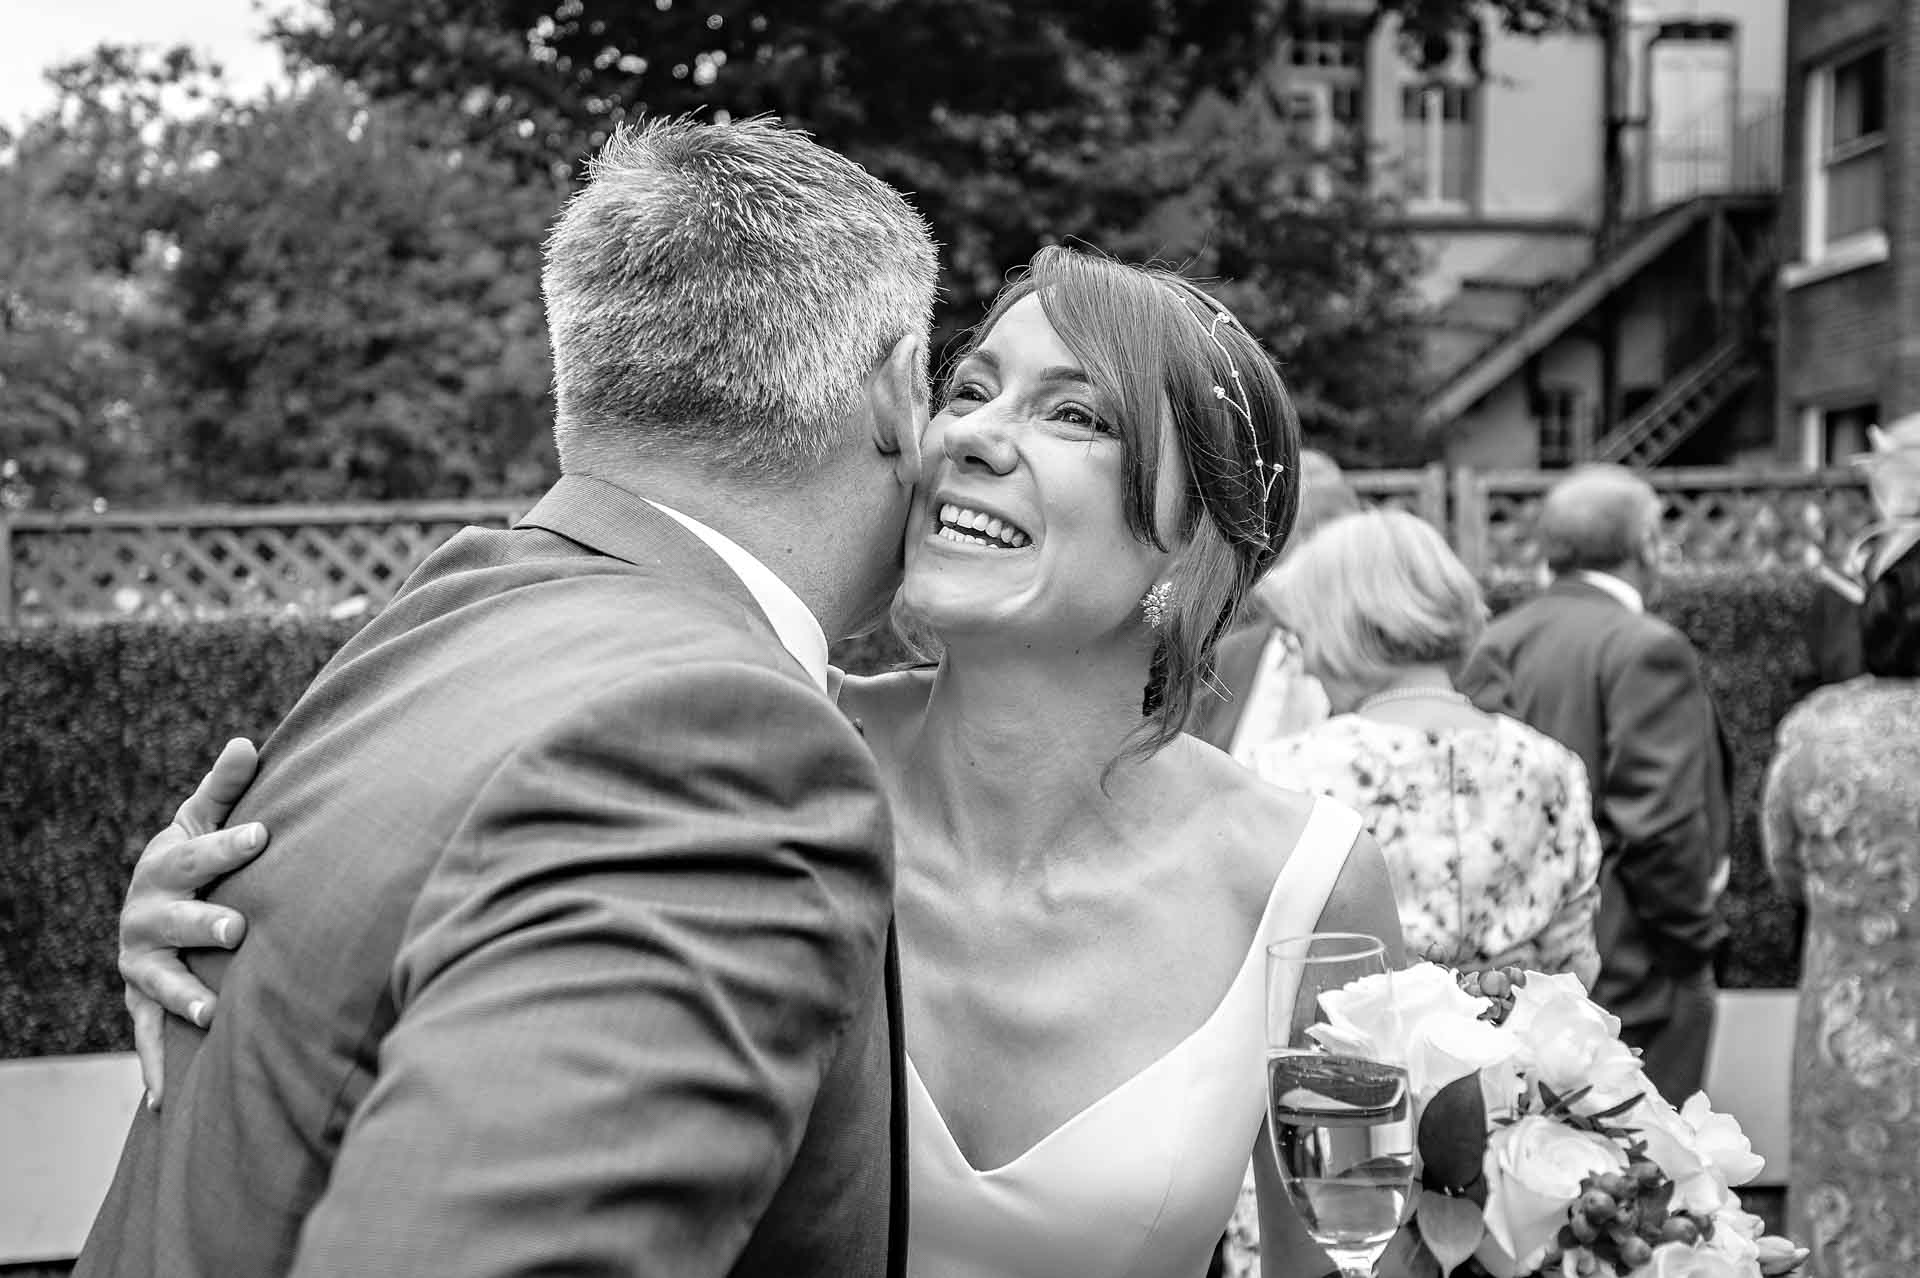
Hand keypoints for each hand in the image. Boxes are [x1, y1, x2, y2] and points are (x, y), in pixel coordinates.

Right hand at [120, 737, 267, 1106]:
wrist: (149, 908)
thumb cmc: (193, 861)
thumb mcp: (201, 821)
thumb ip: (225, 788)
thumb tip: (248, 740)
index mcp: (166, 868)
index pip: (200, 853)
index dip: (231, 844)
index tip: (266, 833)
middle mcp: (146, 917)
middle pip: (176, 919)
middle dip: (204, 923)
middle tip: (238, 928)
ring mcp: (140, 963)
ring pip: (158, 980)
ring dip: (181, 995)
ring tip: (209, 1010)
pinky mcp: (140, 1002)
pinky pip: (145, 1036)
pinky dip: (152, 1066)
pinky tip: (165, 1100)